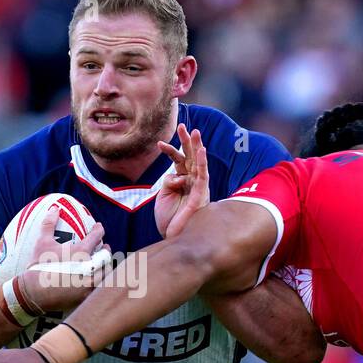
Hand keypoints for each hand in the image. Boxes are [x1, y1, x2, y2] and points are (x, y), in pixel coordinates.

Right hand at [25, 207, 106, 312]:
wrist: (34, 292)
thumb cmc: (38, 266)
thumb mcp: (42, 243)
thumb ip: (49, 224)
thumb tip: (54, 208)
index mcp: (81, 252)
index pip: (97, 236)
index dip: (99, 230)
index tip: (99, 227)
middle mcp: (90, 267)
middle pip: (106, 256)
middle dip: (106, 250)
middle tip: (105, 247)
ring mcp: (89, 283)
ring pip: (106, 273)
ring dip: (105, 267)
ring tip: (102, 265)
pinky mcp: (86, 296)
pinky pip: (98, 288)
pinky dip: (99, 282)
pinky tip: (95, 281)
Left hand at [154, 123, 208, 238]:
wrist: (173, 237)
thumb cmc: (169, 218)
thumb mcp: (163, 196)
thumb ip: (168, 182)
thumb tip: (175, 175)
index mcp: (181, 180)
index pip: (177, 160)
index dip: (169, 150)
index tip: (159, 143)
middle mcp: (191, 181)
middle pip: (189, 157)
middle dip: (186, 141)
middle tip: (182, 125)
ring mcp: (197, 187)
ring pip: (198, 163)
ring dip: (196, 146)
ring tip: (194, 132)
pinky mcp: (201, 194)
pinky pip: (203, 175)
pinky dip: (202, 162)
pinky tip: (201, 150)